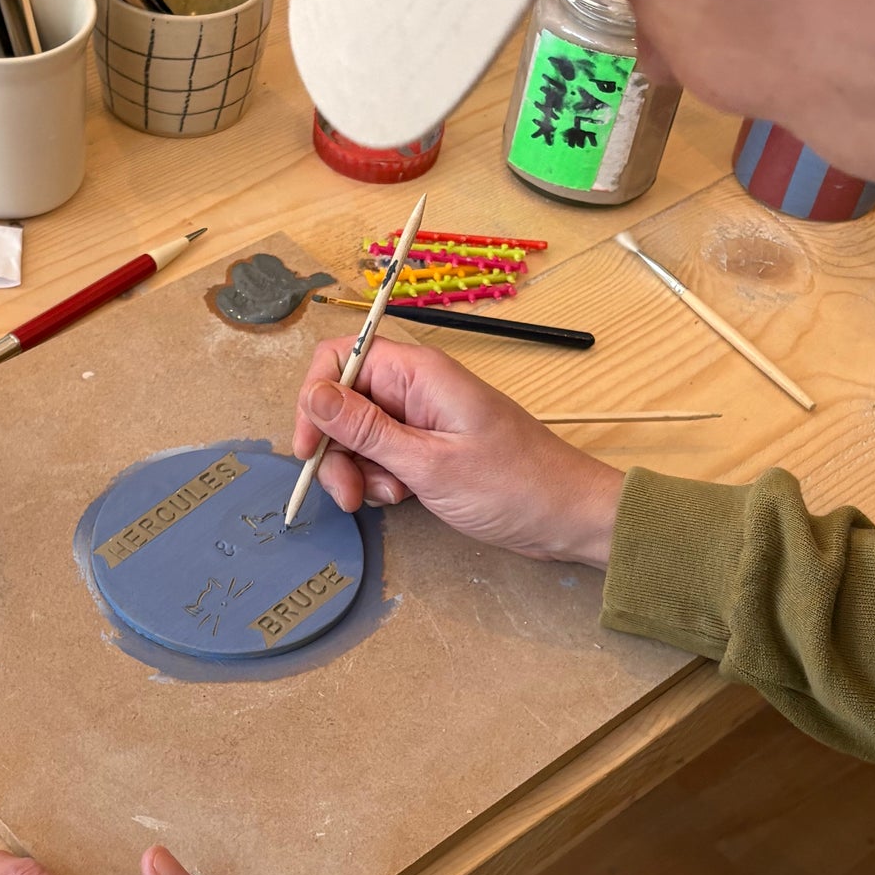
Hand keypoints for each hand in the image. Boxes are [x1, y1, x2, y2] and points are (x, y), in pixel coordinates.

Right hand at [293, 336, 623, 566]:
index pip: (339, 358)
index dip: (314, 400)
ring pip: (359, 433)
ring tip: (389, 497)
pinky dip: (381, 478)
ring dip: (359, 469)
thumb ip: (366, 429)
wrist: (565, 516)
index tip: (309, 448)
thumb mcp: (428, 462)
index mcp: (418, 373)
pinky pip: (383, 453)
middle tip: (347, 494)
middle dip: (336, 448)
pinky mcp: (429, 444)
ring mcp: (422, 416)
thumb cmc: (514, 485)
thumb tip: (313, 396)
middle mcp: (416, 386)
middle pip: (343, 401)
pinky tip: (403, 497)